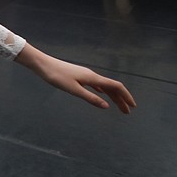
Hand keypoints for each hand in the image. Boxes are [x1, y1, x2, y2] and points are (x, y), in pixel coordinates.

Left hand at [17, 46, 135, 113]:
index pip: (116, 86)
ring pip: (104, 86)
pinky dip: (102, 91)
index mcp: (93, 78)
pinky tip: (102, 94)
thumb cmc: (56, 76)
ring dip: (112, 96)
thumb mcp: (73, 90)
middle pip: (112, 87)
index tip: (132, 106)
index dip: (125, 96)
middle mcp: (92, 75)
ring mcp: (85, 75)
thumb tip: (106, 106)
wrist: (43, 64)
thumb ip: (90, 98)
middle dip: (121, 99)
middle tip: (127, 112)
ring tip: (116, 106)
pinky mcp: (79, 76)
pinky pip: (96, 84)